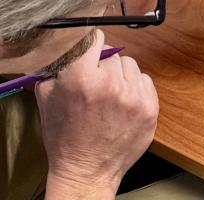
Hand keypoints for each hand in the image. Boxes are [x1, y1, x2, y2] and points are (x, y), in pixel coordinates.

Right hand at [36, 30, 157, 199]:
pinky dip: (135, 87)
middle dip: (103, 65)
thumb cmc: (64, 136)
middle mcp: (110, 84)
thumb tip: (70, 45)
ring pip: (130, 65)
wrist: (87, 170)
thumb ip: (59, 66)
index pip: (95, 39)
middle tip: (94, 82)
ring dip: (120, 75)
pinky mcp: (150, 107)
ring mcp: (133, 96)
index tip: (90, 49)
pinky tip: (122, 103)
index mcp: (81, 78)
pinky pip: (145, 80)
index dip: (91, 43)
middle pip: (112, 54)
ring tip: (109, 95)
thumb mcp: (48, 97)